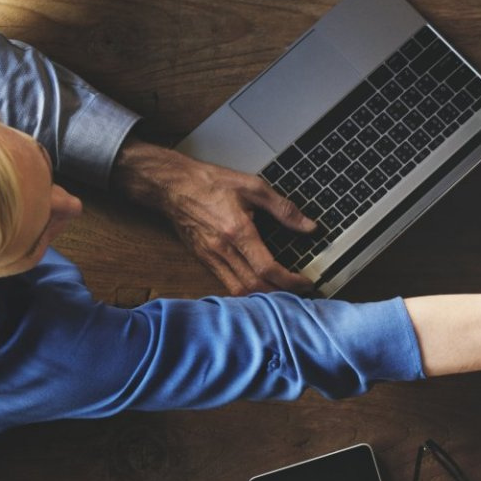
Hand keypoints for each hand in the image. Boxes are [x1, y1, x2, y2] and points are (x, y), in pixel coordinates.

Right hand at [112, 139, 314, 294]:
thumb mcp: (253, 187)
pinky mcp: (202, 259)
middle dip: (280, 294)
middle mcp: (222, 249)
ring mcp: (209, 257)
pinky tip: (258, 287)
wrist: (172, 185)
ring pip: (238, 291)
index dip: (290, 281)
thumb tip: (309, 226)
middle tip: (299, 293)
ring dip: (262, 297)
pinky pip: (225, 284)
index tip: (306, 282)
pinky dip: (244, 291)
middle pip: (254, 287)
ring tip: (283, 293)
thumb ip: (284, 209)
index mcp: (237, 231)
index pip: (267, 269)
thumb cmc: (210, 182)